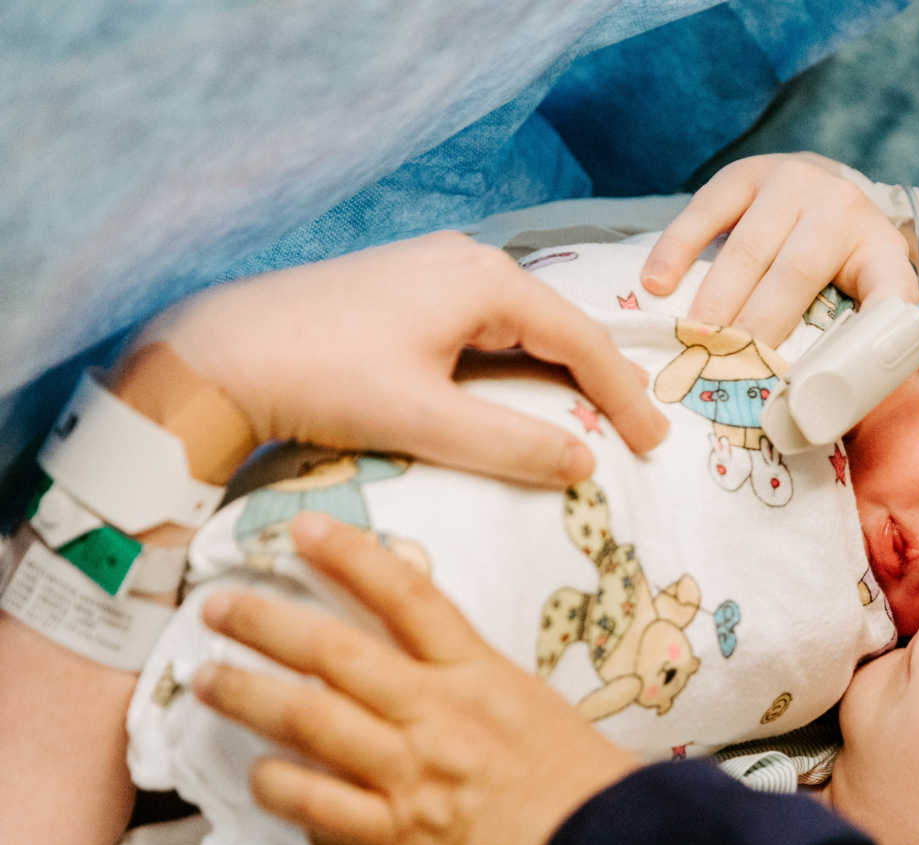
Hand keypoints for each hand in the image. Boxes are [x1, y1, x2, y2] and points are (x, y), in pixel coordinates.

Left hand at [132, 232, 666, 485]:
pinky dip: (520, 364)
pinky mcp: (407, 291)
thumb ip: (512, 444)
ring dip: (561, 372)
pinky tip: (525, 393)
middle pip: (558, 326)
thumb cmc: (321, 381)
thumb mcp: (424, 420)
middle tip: (640, 433)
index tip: (655, 445)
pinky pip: (487, 326)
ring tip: (596, 417)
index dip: (625, 396)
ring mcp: (434, 271)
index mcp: (484, 281)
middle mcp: (467, 262)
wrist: (219, 354)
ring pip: (523, 326)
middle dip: (602, 381)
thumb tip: (586, 464)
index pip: (582, 341)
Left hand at [191, 511, 637, 844]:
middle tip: (219, 607)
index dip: (352, 557)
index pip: (408, 597)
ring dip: (246, 693)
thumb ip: (478, 688)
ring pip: (308, 719)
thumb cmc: (586, 794)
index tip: (306, 531)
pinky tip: (257, 774)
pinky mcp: (396, 840)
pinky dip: (277, 784)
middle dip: (266, 622)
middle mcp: (439, 716)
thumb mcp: (538, 714)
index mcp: (482, 677)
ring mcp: (412, 776)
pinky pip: (315, 804)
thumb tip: (426, 668)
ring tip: (206, 678)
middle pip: (336, 652)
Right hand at [640, 153, 918, 346]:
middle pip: (798, 272)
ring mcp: (792, 183)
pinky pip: (706, 211)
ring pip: (750, 247)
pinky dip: (678, 250)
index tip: (849, 373)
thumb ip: (855, 344)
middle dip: (759, 325)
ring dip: (717, 298)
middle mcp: (841, 209)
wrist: (822, 191)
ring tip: (693, 338)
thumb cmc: (837, 267)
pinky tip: (657, 284)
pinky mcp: (745, 174)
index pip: (891, 294)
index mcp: (881, 252)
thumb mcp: (863, 298)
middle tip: (728, 367)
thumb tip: (826, 410)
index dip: (875, 328)